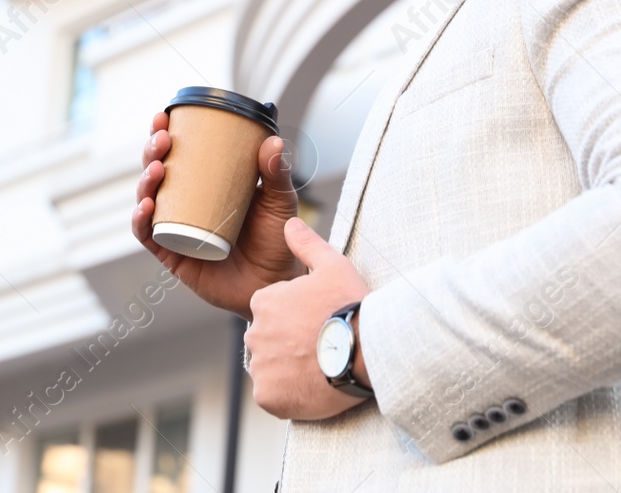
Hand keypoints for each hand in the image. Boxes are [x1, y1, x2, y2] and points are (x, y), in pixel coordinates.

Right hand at [131, 110, 302, 319]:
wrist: (276, 284)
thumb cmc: (276, 240)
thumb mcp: (279, 202)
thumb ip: (276, 174)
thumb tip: (274, 142)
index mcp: (206, 184)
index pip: (178, 154)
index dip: (164, 133)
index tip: (164, 117)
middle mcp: (185, 203)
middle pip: (157, 171)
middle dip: (152, 151)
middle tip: (162, 140)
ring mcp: (176, 228)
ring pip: (148, 199)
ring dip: (145, 181)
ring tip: (158, 169)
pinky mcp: (171, 254)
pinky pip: (147, 235)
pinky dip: (141, 220)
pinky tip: (148, 207)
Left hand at [245, 217, 370, 419]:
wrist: (366, 349)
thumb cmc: (350, 306)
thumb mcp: (332, 266)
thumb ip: (306, 244)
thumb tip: (289, 223)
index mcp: (264, 302)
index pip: (272, 312)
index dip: (297, 320)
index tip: (318, 324)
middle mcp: (254, 333)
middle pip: (269, 341)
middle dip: (289, 345)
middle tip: (321, 348)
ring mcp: (261, 366)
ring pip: (271, 369)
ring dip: (288, 370)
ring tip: (320, 369)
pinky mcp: (269, 396)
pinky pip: (273, 397)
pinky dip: (288, 395)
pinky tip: (312, 387)